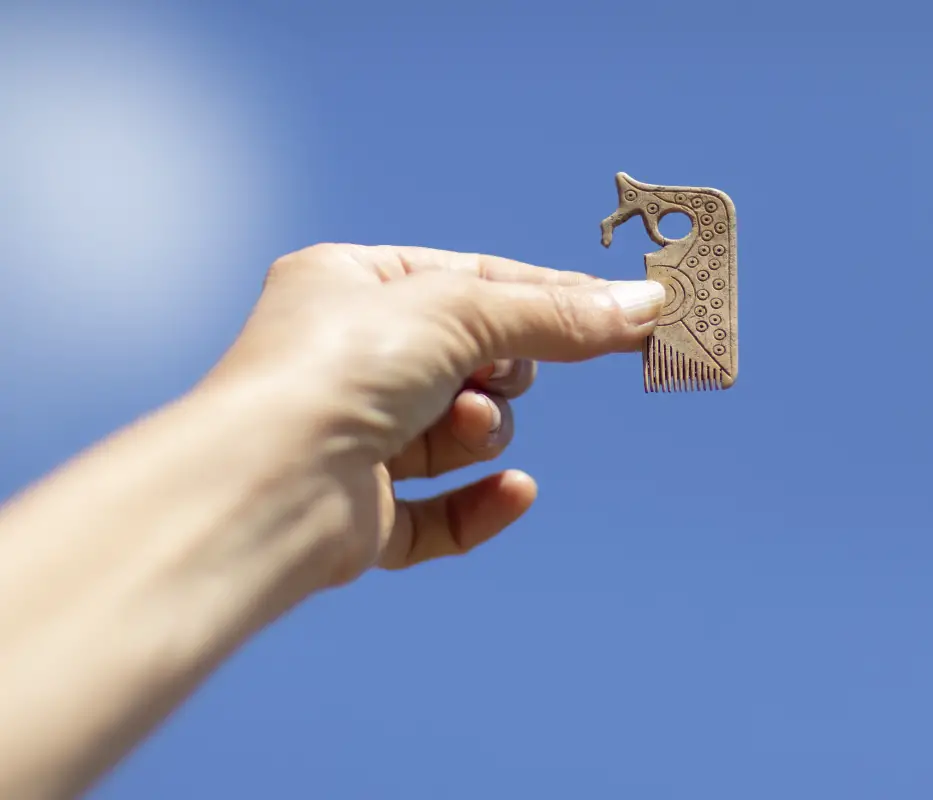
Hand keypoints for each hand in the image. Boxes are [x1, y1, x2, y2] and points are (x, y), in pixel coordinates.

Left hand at [203, 243, 664, 586]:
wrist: (266, 482)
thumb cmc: (341, 367)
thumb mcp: (460, 312)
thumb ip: (555, 314)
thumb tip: (646, 305)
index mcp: (352, 286)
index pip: (473, 281)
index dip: (549, 295)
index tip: (625, 312)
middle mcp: (347, 359)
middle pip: (474, 362)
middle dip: (498, 374)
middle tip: (493, 378)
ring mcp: (352, 439)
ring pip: (462, 436)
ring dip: (480, 432)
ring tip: (463, 427)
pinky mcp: (361, 514)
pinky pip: (441, 514)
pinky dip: (479, 505)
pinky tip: (514, 492)